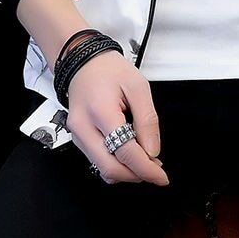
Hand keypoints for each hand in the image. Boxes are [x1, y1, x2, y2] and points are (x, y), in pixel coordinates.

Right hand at [64, 49, 169, 185]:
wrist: (84, 61)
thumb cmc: (109, 69)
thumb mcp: (138, 86)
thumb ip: (147, 120)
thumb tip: (152, 150)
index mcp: (100, 111)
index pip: (125, 152)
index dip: (146, 169)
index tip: (161, 176)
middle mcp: (83, 127)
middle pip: (110, 169)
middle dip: (136, 175)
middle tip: (154, 170)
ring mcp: (77, 134)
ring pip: (102, 169)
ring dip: (126, 171)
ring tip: (144, 159)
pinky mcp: (77, 137)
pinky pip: (97, 159)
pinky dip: (115, 162)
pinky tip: (129, 153)